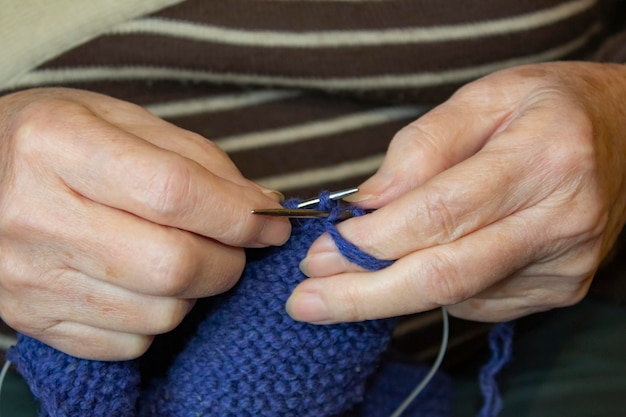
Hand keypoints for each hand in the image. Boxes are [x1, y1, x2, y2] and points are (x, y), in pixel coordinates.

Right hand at [0, 88, 289, 359]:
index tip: (270, 222)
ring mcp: (30, 278)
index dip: (238, 214)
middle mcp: (36, 216)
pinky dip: (158, 317)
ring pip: (159, 312)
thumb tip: (260, 205)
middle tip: (234, 244)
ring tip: (183, 256)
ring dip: (195, 289)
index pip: (174, 193)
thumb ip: (196, 159)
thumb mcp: (121, 119)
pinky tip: (146, 283)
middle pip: (172, 264)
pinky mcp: (34, 319)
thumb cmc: (56, 139)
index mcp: (59, 146)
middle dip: (228, 260)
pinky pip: (129, 342)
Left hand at [287, 62, 625, 323]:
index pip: (439, 214)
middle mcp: (561, 221)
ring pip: (455, 296)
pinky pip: (476, 302)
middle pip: (445, 275)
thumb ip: (421, 148)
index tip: (318, 255)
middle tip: (306, 303)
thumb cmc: (545, 109)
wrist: (625, 137)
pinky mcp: (559, 290)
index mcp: (541, 160)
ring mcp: (563, 264)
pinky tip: (418, 264)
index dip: (371, 241)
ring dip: (388, 291)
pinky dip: (432, 288)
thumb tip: (366, 205)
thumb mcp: (482, 98)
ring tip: (346, 279)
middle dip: (364, 295)